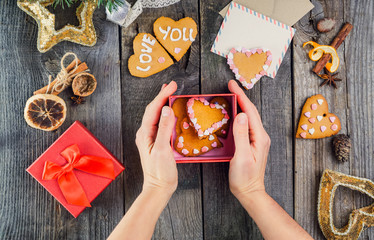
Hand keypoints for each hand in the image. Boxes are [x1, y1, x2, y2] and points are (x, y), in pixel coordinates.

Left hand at [135, 81, 177, 196]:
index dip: (162, 95)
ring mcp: (150, 137)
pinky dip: (166, 113)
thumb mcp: (163, 149)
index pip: (153, 109)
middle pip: (153, 109)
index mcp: (145, 133)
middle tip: (173, 85)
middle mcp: (145, 133)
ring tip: (170, 92)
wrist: (159, 187)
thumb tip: (167, 109)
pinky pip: (160, 123)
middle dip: (162, 95)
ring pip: (156, 115)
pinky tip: (171, 111)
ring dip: (163, 102)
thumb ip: (164, 129)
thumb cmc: (160, 171)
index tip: (172, 85)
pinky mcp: (156, 141)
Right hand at [228, 80, 270, 198]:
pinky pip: (246, 125)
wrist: (250, 192)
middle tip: (230, 86)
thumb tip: (240, 114)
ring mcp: (257, 139)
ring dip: (240, 104)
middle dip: (241, 97)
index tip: (232, 85)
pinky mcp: (252, 143)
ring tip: (231, 95)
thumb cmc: (245, 177)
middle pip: (251, 112)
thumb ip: (241, 135)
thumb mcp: (241, 156)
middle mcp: (261, 136)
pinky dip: (239, 115)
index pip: (250, 111)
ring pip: (249, 117)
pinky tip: (233, 114)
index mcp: (259, 137)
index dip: (241, 96)